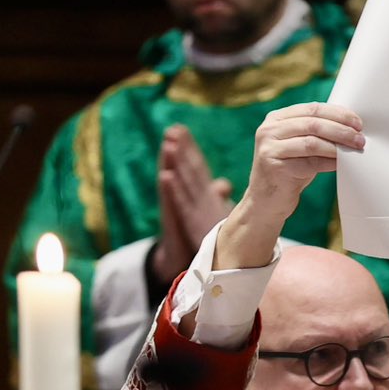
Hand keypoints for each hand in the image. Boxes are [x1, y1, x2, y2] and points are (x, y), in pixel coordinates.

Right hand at [153, 126, 233, 281]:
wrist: (185, 261)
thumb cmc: (201, 236)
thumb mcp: (214, 215)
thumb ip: (218, 198)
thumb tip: (222, 182)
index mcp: (198, 194)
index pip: (193, 166)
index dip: (189, 148)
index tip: (182, 128)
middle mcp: (187, 197)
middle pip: (183, 169)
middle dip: (179, 149)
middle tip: (174, 129)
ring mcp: (180, 208)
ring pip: (176, 182)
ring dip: (172, 163)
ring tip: (168, 144)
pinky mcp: (176, 221)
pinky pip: (173, 204)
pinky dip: (169, 190)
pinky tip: (165, 176)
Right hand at [215, 102, 363, 269]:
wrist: (267, 201)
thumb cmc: (290, 169)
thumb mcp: (301, 145)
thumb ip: (317, 132)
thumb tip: (353, 126)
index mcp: (276, 118)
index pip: (313, 109)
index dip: (338, 114)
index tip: (358, 122)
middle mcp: (269, 130)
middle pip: (314, 124)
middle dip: (341, 130)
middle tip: (360, 138)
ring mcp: (269, 148)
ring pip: (312, 142)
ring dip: (337, 146)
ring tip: (354, 150)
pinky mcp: (273, 166)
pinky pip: (310, 162)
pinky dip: (329, 162)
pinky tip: (341, 164)